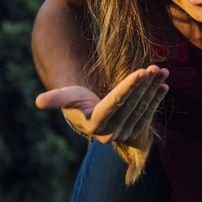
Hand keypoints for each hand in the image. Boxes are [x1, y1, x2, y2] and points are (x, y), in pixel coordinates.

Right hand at [35, 65, 168, 143]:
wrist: (86, 111)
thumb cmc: (75, 99)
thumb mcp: (65, 96)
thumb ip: (55, 99)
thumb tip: (37, 101)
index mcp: (95, 125)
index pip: (115, 103)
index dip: (128, 87)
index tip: (141, 71)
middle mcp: (111, 134)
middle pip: (131, 104)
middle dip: (144, 85)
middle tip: (155, 67)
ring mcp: (125, 134)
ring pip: (142, 108)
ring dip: (153, 89)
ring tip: (162, 70)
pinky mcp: (134, 130)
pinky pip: (148, 113)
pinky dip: (156, 98)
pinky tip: (164, 85)